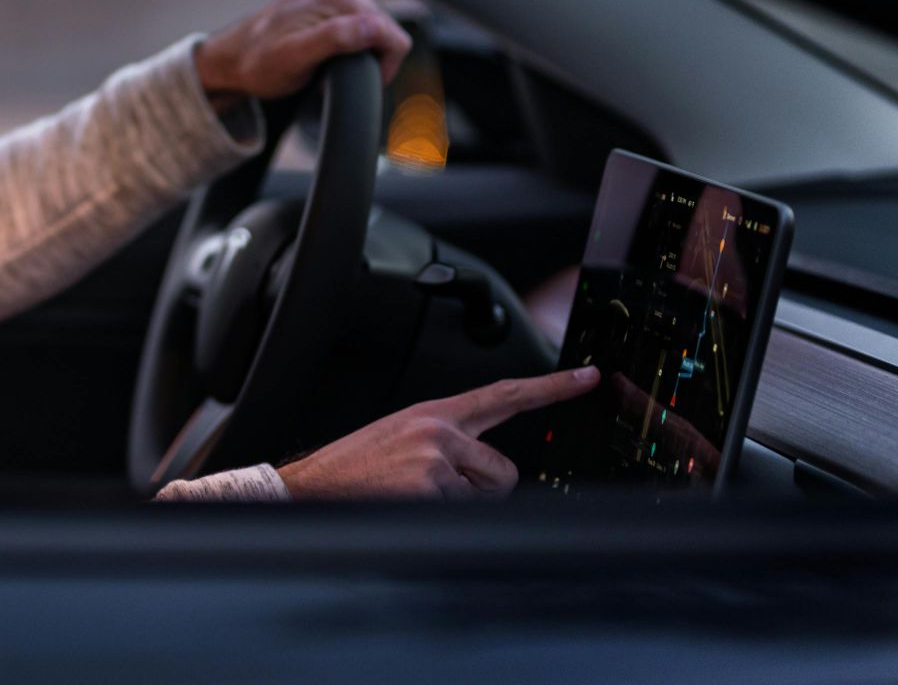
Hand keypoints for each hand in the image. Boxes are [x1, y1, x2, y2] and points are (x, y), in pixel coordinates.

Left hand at [196, 0, 412, 112]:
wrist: (234, 57)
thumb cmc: (259, 63)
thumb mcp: (295, 58)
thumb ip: (336, 39)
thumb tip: (373, 26)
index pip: (392, 35)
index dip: (380, 67)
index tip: (349, 79)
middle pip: (386, 32)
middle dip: (366, 59)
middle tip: (330, 72)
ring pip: (377, 31)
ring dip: (359, 53)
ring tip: (325, 63)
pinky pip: (362, 26)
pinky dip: (351, 45)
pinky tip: (326, 53)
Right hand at [276, 366, 600, 499]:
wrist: (308, 487)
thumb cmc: (354, 469)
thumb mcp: (401, 438)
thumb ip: (447, 441)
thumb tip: (484, 467)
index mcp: (434, 413)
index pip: (504, 394)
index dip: (551, 387)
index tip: (588, 377)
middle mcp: (439, 430)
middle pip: (504, 470)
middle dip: (481, 489)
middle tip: (435, 489)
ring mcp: (436, 458)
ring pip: (486, 496)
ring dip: (458, 505)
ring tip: (414, 496)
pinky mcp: (430, 487)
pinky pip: (462, 514)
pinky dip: (439, 518)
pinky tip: (406, 506)